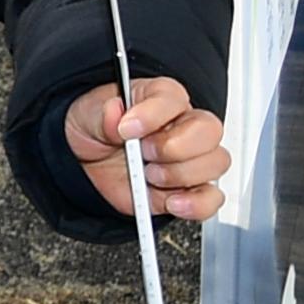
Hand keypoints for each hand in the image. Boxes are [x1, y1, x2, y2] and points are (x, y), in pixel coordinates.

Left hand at [66, 76, 229, 220]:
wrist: (87, 161)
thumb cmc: (96, 127)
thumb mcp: (89, 114)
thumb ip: (103, 114)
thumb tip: (115, 112)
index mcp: (160, 98)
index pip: (173, 98)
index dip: (152, 114)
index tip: (126, 129)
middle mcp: (184, 126)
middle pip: (208, 130)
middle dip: (174, 147)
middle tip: (143, 154)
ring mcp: (190, 158)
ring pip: (216, 162)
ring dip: (181, 174)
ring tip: (149, 176)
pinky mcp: (189, 189)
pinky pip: (212, 197)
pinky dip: (196, 204)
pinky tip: (171, 202)